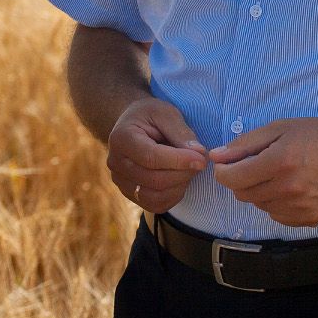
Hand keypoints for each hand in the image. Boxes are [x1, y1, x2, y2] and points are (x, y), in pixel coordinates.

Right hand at [106, 97, 207, 213]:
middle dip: (183, 173)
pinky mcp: (130, 194)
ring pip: (154, 196)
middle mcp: (116, 163)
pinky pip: (154, 205)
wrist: (133, 124)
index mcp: (122, 139)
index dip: (179, 161)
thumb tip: (199, 154)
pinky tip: (181, 180)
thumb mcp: (166, 113)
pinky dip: (173, 196)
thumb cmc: (150, 115)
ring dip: (180, 186)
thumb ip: (181, 133)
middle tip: (201, 162)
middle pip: (154, 180)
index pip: (151, 157)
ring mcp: (120, 182)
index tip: (202, 159)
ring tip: (191, 170)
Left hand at [209, 117, 317, 227]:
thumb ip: (245, 143)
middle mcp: (288, 188)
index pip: (232, 178)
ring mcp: (299, 207)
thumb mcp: (279, 128)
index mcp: (279, 161)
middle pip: (243, 194)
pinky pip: (277, 216)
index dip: (223, 171)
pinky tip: (291, 188)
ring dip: (261, 192)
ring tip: (279, 175)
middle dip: (242, 180)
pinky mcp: (309, 219)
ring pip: (259, 206)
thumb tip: (216, 156)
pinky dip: (277, 204)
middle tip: (258, 165)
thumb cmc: (316, 135)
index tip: (227, 165)